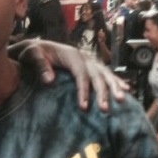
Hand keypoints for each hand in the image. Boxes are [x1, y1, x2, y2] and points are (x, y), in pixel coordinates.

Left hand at [11, 39, 127, 111]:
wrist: (35, 47)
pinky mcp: (89, 66)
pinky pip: (105, 74)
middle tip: (105, 109)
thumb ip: (40, 66)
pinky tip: (126, 89)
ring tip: (121, 100)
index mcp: (71, 55)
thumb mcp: (31, 55)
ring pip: (104, 74)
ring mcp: (88, 61)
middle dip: (102, 92)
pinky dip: (116, 81)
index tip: (83, 107)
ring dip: (114, 87)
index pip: (81, 73)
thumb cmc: (32, 53)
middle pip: (97, 74)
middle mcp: (83, 57)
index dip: (83, 90)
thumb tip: (49, 80)